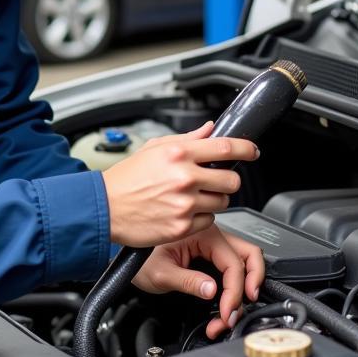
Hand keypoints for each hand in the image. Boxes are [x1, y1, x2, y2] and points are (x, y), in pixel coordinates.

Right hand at [101, 120, 258, 247]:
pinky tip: (183, 211)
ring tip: (192, 197)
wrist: (105, 207)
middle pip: (231, 180)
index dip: (246, 148)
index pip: (226, 147)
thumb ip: (187, 139)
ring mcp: (185, 204)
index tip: (252, 151)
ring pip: (222, 202)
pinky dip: (201, 217)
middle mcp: (185, 177)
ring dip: (214, 199)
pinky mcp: (183, 226)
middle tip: (213, 181)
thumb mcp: (154, 148)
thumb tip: (210, 130)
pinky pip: (209, 220)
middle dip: (227, 181)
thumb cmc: (126, 177)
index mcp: (178, 153)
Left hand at [131, 225, 264, 339]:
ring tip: (226, 316)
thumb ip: (187, 281)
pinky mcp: (210, 256)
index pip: (233, 263)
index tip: (226, 313)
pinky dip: (231, 291)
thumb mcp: (160, 273)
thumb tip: (212, 291)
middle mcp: (212, 235)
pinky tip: (219, 311)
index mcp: (202, 233)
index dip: (234, 292)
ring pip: (244, 263)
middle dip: (250, 286)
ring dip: (242, 291)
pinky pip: (230, 271)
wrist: (125, 257)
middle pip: (249, 256)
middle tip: (238, 310)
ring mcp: (212, 245)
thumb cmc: (138, 258)